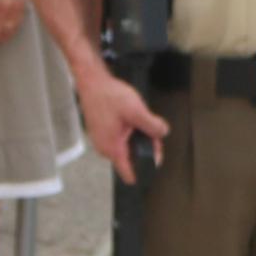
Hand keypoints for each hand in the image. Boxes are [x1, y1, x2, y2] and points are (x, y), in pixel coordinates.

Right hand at [78, 67, 167, 182]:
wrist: (92, 82)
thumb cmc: (107, 96)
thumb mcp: (136, 111)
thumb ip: (152, 125)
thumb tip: (163, 132)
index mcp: (112, 148)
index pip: (129, 174)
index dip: (145, 170)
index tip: (154, 164)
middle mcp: (105, 148)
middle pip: (132, 157)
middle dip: (145, 146)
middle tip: (153, 130)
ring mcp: (102, 140)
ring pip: (128, 146)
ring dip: (138, 137)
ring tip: (140, 120)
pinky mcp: (103, 132)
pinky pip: (121, 138)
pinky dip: (129, 130)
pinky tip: (131, 118)